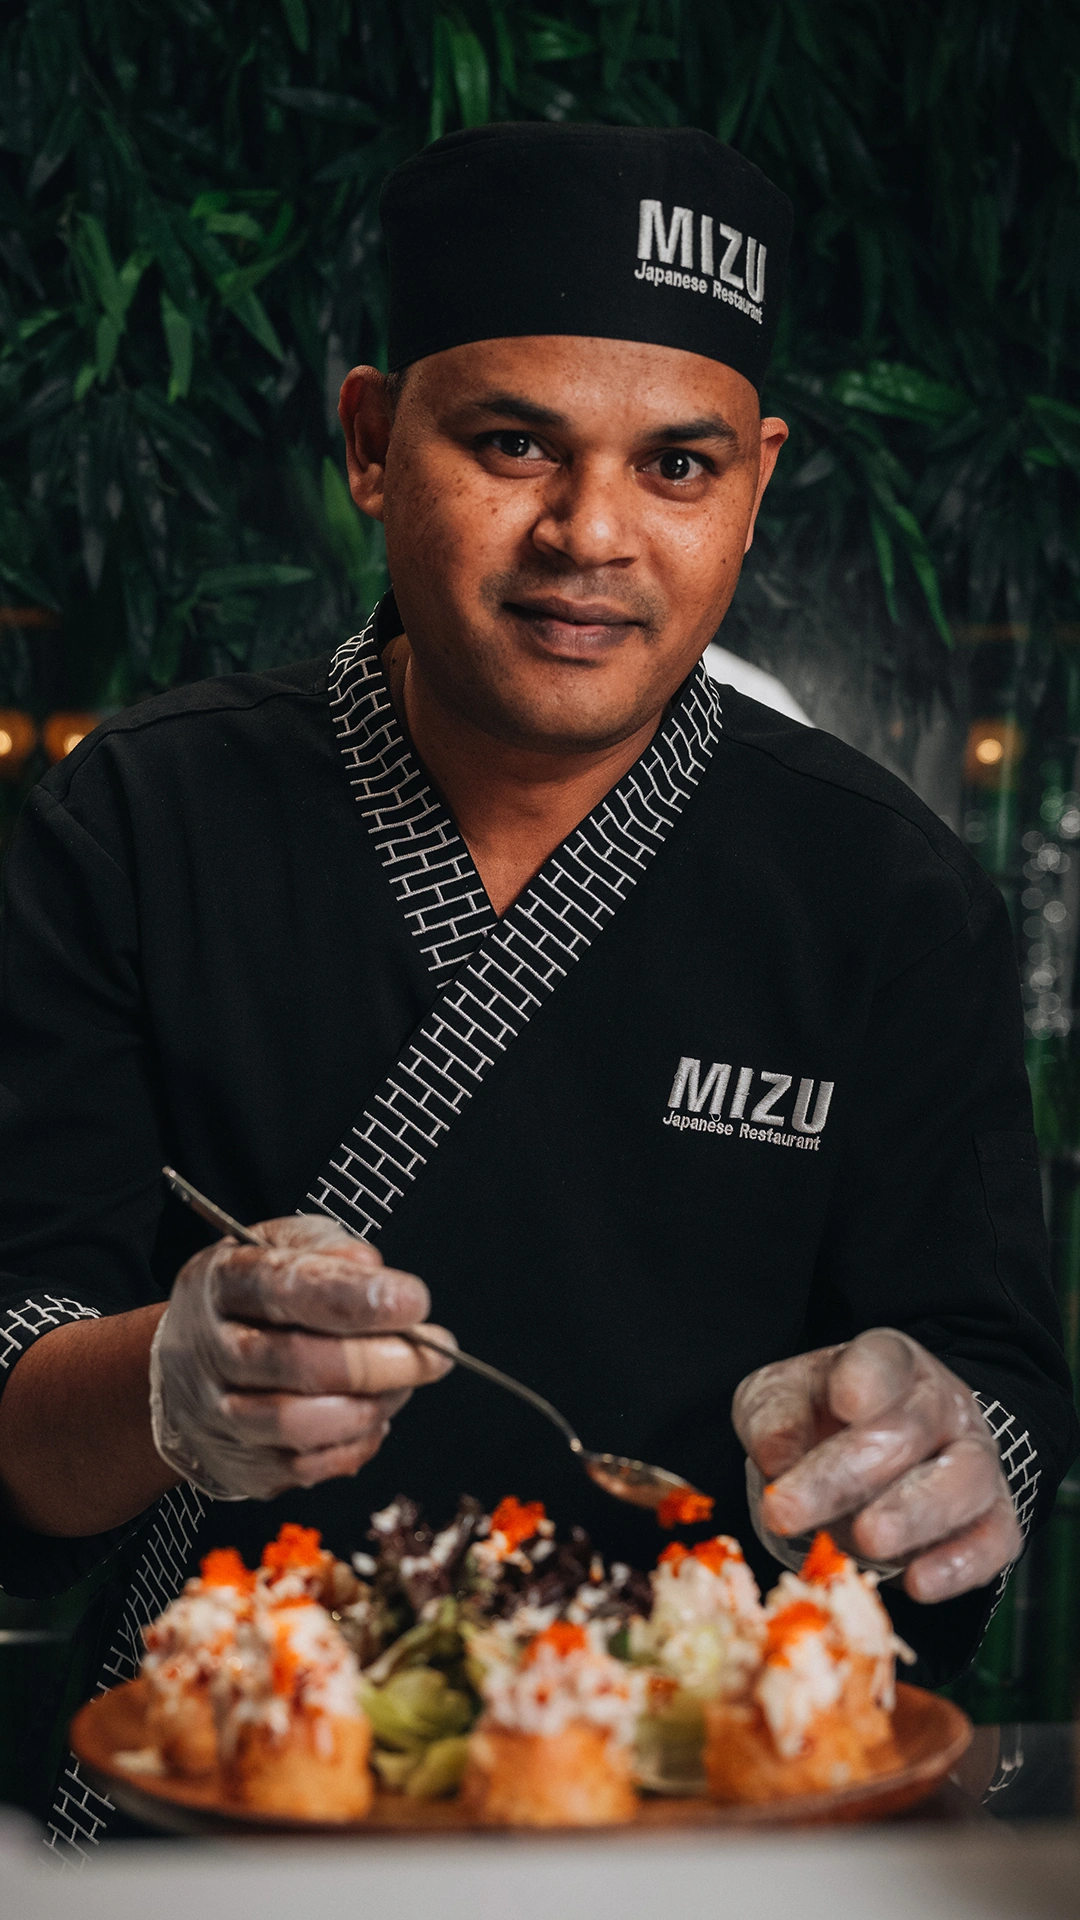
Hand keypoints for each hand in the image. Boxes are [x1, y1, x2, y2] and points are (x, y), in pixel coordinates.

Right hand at [149, 1215, 453, 1499]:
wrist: (182, 1369)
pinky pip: (309, 1466)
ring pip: (298, 1424)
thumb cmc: (252, 1298)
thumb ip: (326, 1250)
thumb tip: (371, 1271)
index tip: (414, 1301)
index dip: (354, 1298)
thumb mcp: (280, 1247)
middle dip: (381, 1359)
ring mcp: (220, 1414)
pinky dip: (357, 1442)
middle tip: (436, 1350)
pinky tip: (374, 1412)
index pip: (284, 1287)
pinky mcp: (242, 1465)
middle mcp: (211, 1349)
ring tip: (405, 1381)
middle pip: (297, 1362)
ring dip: (371, 1404)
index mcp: (222, 1281)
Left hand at [732, 1329, 1020, 1602]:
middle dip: (847, 1474)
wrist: (875, 1451)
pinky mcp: (994, 1518)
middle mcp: (941, 1406)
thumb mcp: (781, 1399)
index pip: (885, 1361)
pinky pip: (993, 1540)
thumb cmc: (823, 1419)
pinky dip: (959, 1565)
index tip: (844, 1403)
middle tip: (791, 1509)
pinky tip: (917, 1582)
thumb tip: (774, 1458)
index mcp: (889, 1363)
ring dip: (914, 1515)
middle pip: (908, 1431)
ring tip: (867, 1541)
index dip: (868, 1378)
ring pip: (964, 1481)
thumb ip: (774, 1417)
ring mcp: (974, 1461)